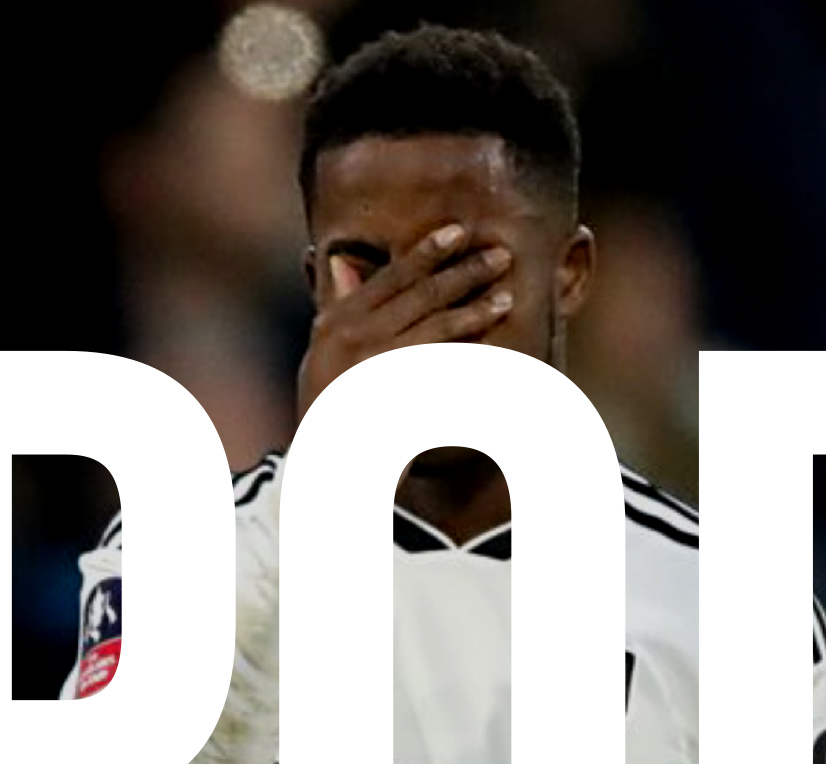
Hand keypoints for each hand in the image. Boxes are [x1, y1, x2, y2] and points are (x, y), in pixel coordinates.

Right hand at [296, 223, 512, 418]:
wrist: (326, 470)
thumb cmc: (328, 410)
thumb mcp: (320, 355)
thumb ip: (336, 310)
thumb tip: (341, 260)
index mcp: (334, 323)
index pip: (389, 278)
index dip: (426, 252)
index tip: (458, 232)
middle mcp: (350, 340)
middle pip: (419, 296)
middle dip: (464, 272)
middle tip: (501, 255)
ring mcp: (372, 368)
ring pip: (436, 329)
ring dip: (475, 310)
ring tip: (505, 299)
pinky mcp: (395, 397)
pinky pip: (443, 371)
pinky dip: (472, 360)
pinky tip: (499, 354)